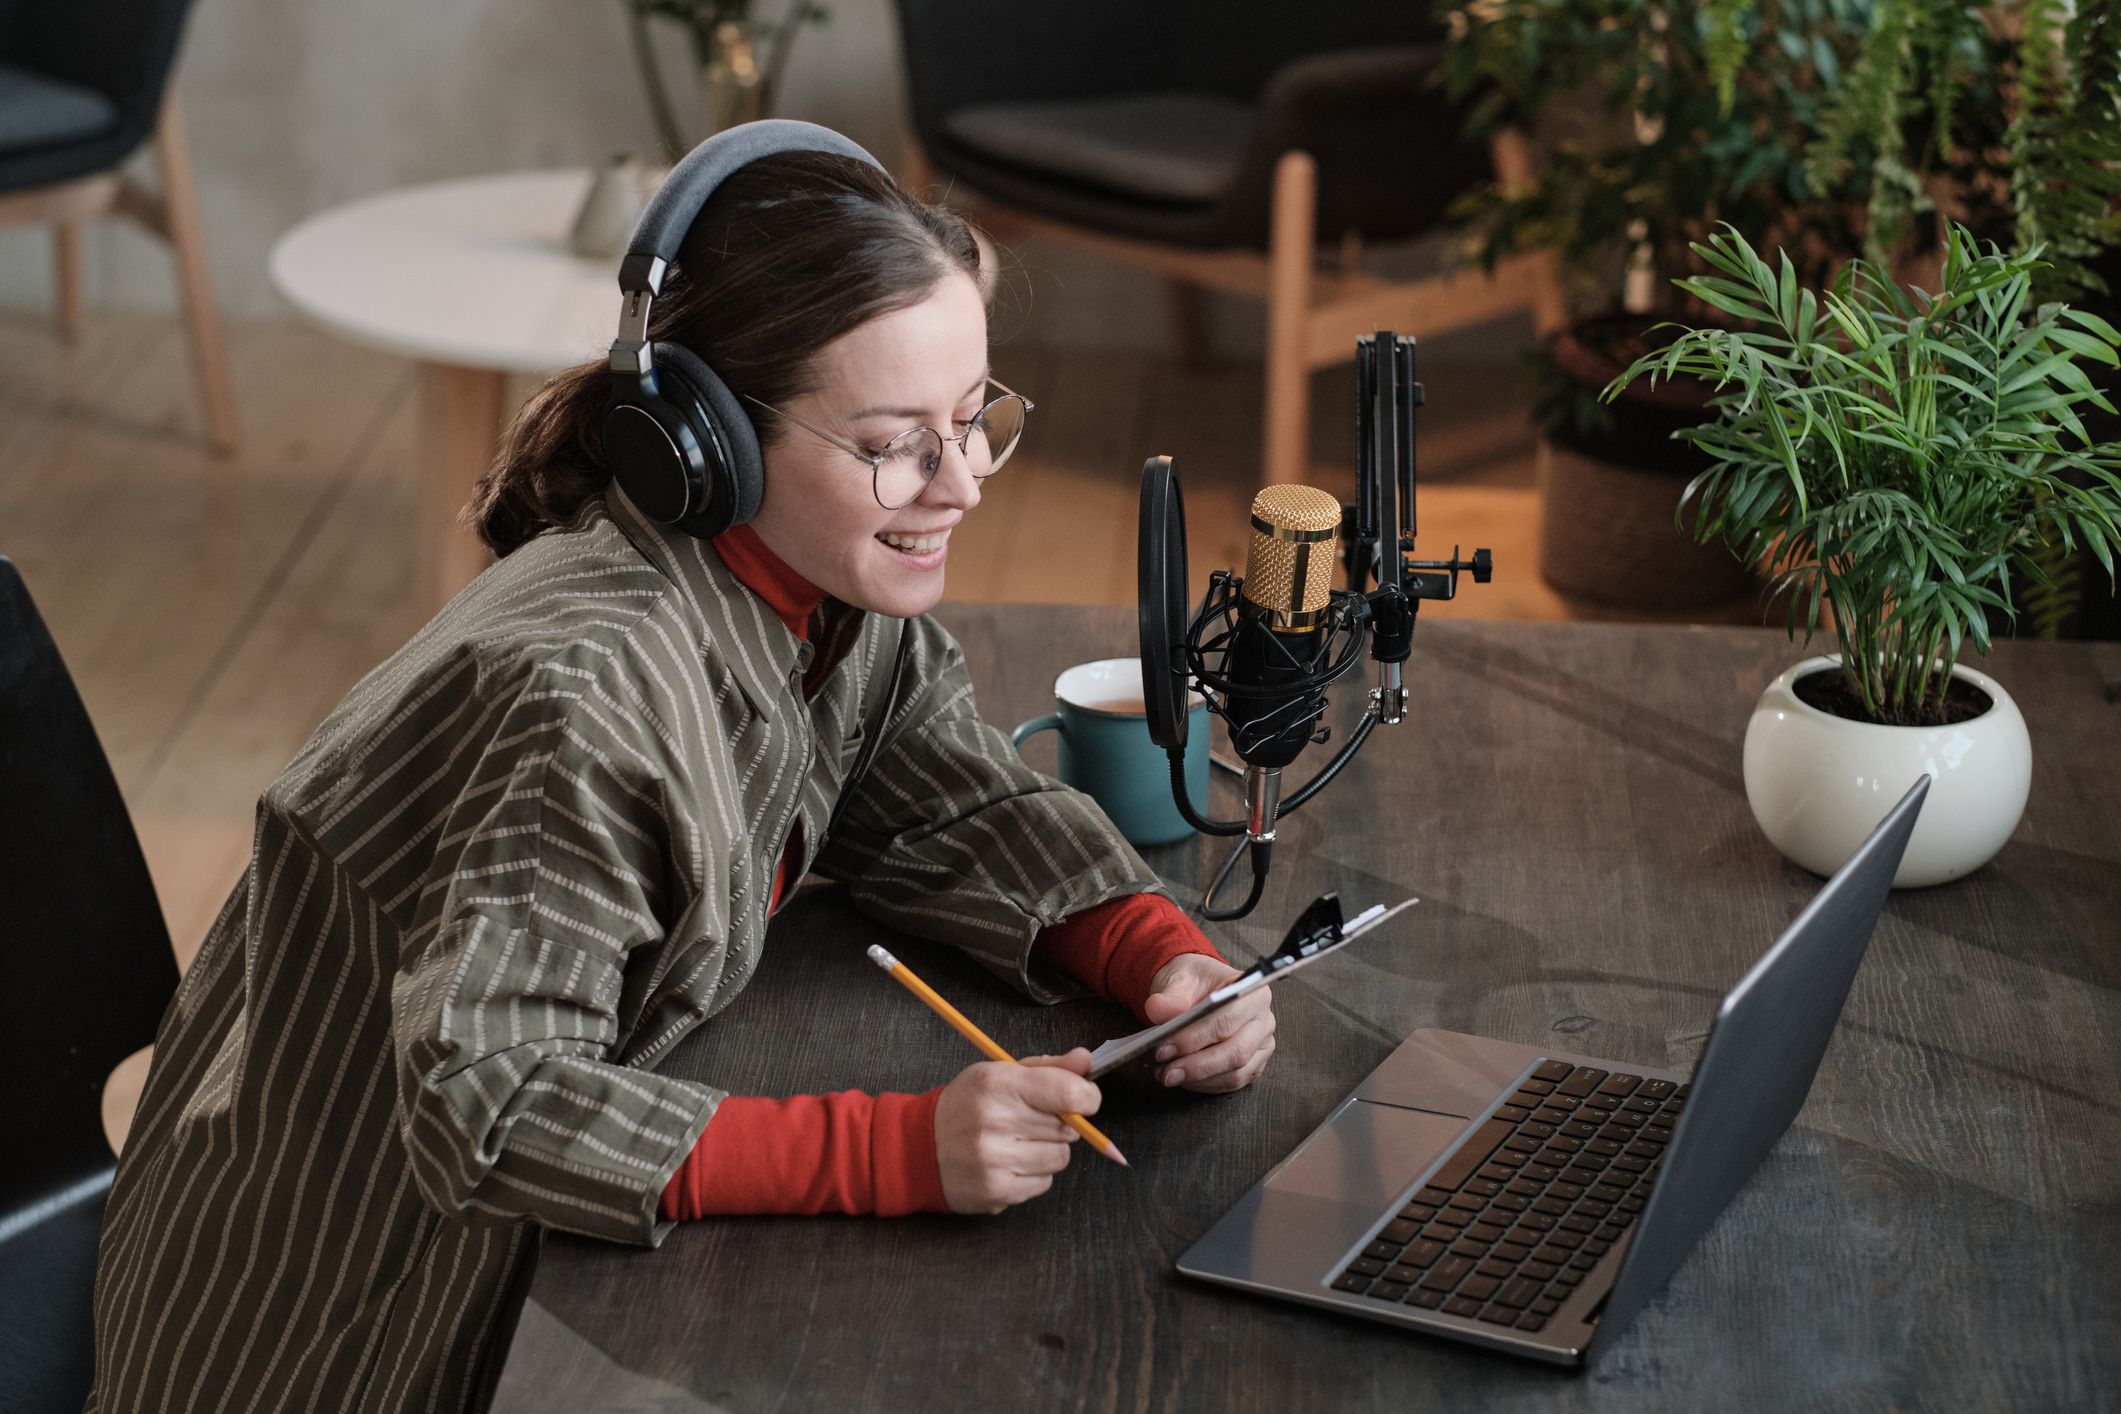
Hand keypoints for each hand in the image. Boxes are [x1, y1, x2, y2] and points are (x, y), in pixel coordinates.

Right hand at [933, 1047, 1101, 1214]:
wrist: (918, 1148)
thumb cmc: (966, 1105)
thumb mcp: (999, 1074)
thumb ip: (1048, 1067)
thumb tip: (1086, 1060)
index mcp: (998, 1084)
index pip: (1070, 1094)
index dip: (1087, 1097)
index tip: (1084, 1099)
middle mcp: (995, 1122)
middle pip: (1069, 1128)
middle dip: (1059, 1123)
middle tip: (1030, 1119)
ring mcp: (995, 1160)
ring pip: (1060, 1158)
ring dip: (1048, 1150)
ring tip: (1018, 1142)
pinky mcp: (997, 1192)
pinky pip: (1044, 1183)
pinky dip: (1034, 1174)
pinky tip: (1009, 1162)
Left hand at [1140, 954, 1275, 1093]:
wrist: (1199, 990)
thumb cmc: (1194, 982)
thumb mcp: (1179, 978)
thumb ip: (1170, 995)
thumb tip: (1160, 1010)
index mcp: (1253, 993)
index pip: (1226, 1020)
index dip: (1194, 1038)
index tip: (1163, 1048)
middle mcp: (1264, 1020)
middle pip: (1236, 1052)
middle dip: (1197, 1066)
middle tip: (1166, 1072)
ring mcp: (1262, 1045)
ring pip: (1235, 1073)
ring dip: (1199, 1079)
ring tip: (1167, 1075)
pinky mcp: (1255, 1064)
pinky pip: (1232, 1082)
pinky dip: (1205, 1085)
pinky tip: (1183, 1078)